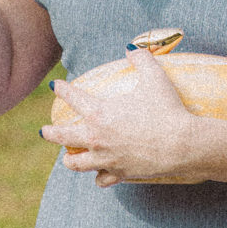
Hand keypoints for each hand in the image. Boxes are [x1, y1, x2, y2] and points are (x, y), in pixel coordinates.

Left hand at [39, 50, 202, 186]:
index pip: (73, 98)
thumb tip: (132, 48)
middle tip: (44, 131)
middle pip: (63, 137)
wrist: (182, 144)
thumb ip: (142, 59)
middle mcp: (97, 137)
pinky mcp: (120, 173)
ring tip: (67, 158)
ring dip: (70, 159)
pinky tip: (99, 175)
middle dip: (50, 133)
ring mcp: (106, 158)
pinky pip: (101, 179)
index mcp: (100, 113)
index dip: (62, 89)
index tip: (55, 85)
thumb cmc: (167, 109)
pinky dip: (98, 177)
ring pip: (77, 163)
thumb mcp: (155, 78)